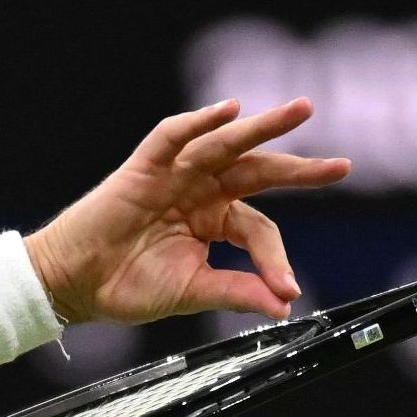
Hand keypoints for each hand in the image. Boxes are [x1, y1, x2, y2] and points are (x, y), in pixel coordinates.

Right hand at [24, 98, 350, 323]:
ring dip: (262, 127)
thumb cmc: (127, 287)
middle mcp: (200, 192)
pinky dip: (200, 121)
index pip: (259, 228)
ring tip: (299, 111)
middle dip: (299, 169)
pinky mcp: (144, 167)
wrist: (75, 285)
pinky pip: (175, 136)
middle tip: (341, 166)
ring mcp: (174, 176)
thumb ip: (237, 292)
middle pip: (257, 171)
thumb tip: (284, 306)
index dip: (276, 257)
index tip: (288, 288)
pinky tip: (229, 110)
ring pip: (225, 144)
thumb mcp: (192, 291)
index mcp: (214, 222)